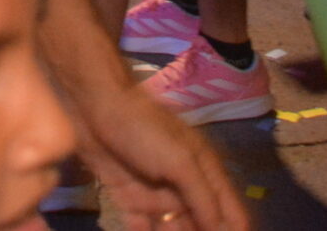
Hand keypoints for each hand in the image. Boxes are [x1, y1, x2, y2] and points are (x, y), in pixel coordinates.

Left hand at [67, 75, 240, 230]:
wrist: (94, 107)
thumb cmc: (144, 130)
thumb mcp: (180, 162)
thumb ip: (203, 197)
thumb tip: (226, 229)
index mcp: (204, 173)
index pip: (230, 212)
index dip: (233, 230)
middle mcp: (183, 185)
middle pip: (200, 223)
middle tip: (177, 225)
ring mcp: (156, 191)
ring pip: (171, 225)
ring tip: (160, 224)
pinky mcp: (128, 195)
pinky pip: (140, 223)